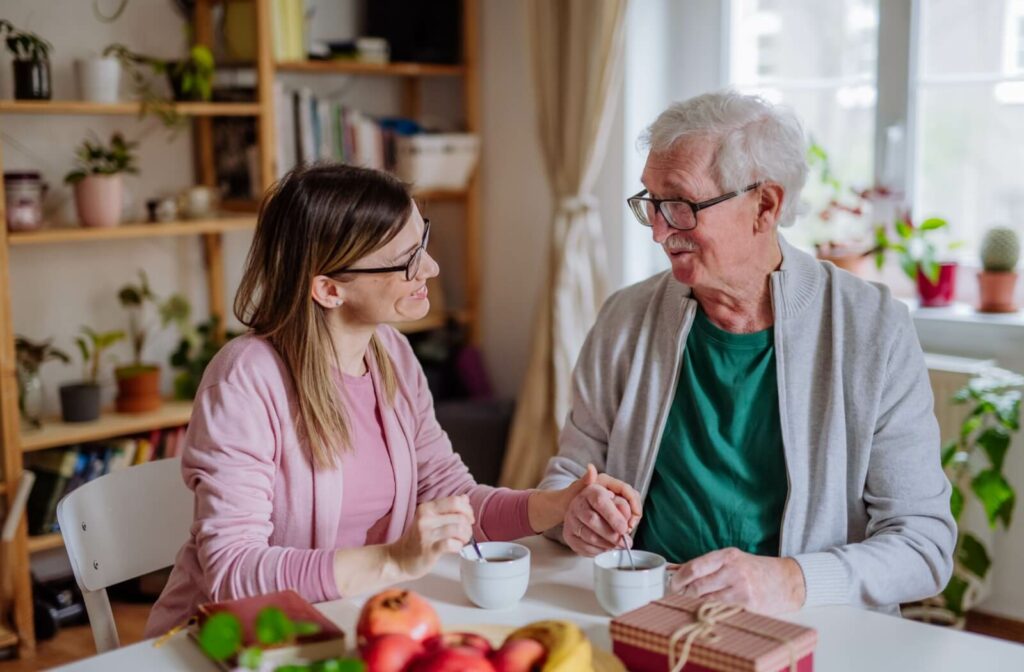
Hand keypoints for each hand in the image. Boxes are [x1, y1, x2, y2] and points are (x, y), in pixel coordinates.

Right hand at [387, 495, 474, 579]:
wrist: (398, 559)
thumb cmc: (416, 539)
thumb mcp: (430, 519)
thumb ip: (448, 508)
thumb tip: (465, 498)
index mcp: (427, 508)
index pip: (455, 501)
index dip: (467, 510)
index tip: (468, 519)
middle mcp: (425, 518)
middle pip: (460, 516)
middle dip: (468, 526)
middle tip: (465, 534)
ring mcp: (426, 534)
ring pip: (458, 529)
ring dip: (465, 537)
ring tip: (461, 541)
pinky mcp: (429, 550)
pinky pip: (452, 544)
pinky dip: (458, 546)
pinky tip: (455, 548)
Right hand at [562, 466, 642, 556]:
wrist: (582, 509)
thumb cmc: (604, 504)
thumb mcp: (616, 497)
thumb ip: (623, 504)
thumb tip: (628, 518)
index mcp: (590, 491)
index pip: (600, 502)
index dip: (613, 517)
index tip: (624, 529)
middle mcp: (577, 504)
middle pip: (593, 520)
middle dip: (612, 534)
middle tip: (625, 542)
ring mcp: (570, 520)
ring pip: (589, 536)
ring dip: (607, 544)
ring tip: (619, 545)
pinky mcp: (568, 535)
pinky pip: (583, 547)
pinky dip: (598, 550)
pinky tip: (607, 548)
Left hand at [668, 548, 805, 613]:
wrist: (788, 582)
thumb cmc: (756, 570)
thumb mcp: (734, 560)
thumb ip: (709, 565)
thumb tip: (677, 572)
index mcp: (728, 555)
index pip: (695, 567)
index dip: (678, 578)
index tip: (672, 584)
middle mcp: (734, 570)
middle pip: (697, 586)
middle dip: (684, 594)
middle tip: (679, 597)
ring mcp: (742, 589)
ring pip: (706, 601)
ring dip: (696, 604)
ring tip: (694, 604)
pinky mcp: (748, 606)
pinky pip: (720, 611)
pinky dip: (711, 611)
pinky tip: (711, 610)